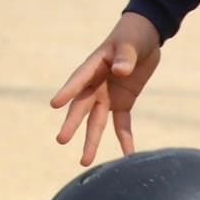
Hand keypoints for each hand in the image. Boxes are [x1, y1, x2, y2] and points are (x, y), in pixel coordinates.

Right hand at [51, 13, 162, 165]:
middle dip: (73, 124)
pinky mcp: (122, 103)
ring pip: (97, 122)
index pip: (78, 80)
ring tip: (84, 162)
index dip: (68, 91)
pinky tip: (127, 156)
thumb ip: (125, 57)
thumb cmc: (132, 37)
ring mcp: (107, 95)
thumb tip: (120, 71)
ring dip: (92, 141)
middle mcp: (95, 84)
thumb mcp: (130, 44)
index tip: (55, 104)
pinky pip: (122, 124)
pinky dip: (125, 139)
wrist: (145, 39)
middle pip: (82, 107)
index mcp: (94, 66)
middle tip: (61, 140)